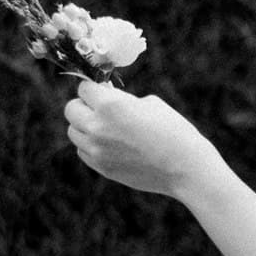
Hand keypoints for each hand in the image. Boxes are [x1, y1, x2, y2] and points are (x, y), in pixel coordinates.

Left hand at [64, 80, 223, 197]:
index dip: (94, 88)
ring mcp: (97, 150)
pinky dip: (91, 145)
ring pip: (74, 132)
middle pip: (71, 110)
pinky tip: (110, 144)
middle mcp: (97, 127)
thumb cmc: (173, 129)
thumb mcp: (149, 103)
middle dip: (84, 105)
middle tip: (99, 107)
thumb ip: (121, 100)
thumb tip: (105, 100)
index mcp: (110, 105)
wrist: (185, 167)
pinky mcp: (101, 167)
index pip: (84, 89)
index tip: (103, 90)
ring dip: (85, 126)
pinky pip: (83, 151)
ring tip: (106, 127)